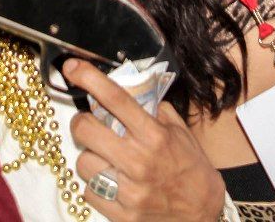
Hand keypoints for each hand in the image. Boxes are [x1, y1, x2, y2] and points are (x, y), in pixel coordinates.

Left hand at [64, 60, 224, 221]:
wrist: (203, 212)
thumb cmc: (191, 167)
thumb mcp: (179, 131)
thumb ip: (153, 109)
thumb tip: (127, 89)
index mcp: (154, 135)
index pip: (115, 99)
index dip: (89, 78)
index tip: (72, 67)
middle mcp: (138, 160)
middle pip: (86, 130)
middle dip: (82, 122)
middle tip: (89, 124)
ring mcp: (129, 190)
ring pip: (83, 162)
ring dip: (90, 157)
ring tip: (106, 159)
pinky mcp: (122, 214)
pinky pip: (89, 192)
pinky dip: (96, 185)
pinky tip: (111, 182)